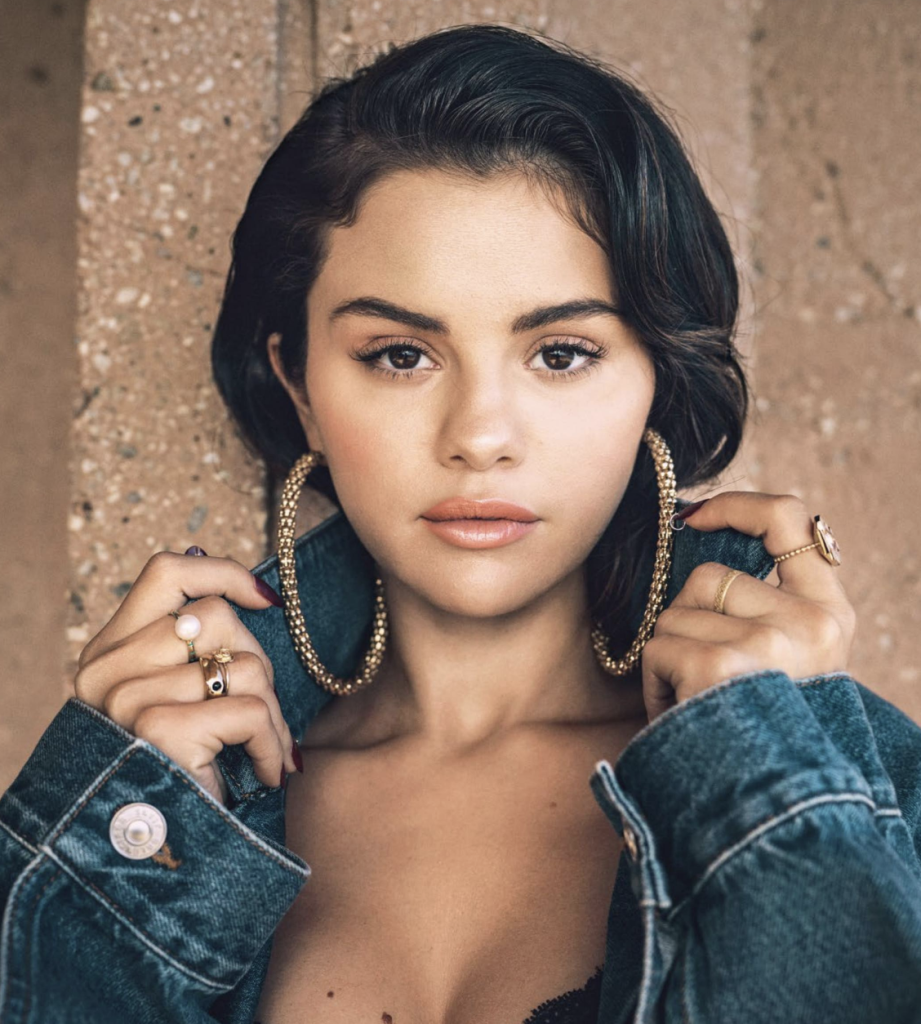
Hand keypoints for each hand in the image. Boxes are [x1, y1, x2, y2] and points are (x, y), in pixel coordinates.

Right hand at [74, 550, 297, 804]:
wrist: (152, 864)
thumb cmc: (175, 779)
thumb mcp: (170, 705)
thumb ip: (190, 655)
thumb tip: (252, 595)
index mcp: (108, 653)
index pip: (167, 573)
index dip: (222, 572)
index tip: (265, 598)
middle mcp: (108, 669)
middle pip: (220, 619)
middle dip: (260, 668)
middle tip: (264, 718)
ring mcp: (129, 698)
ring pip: (247, 667)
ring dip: (275, 716)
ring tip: (268, 752)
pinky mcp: (160, 731)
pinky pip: (253, 712)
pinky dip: (274, 747)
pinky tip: (268, 774)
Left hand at [640, 491, 856, 722]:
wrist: (771, 814)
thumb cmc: (763, 731)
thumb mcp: (789, 662)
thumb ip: (768, 606)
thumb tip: (699, 534)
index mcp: (830, 615)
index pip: (790, 519)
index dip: (736, 505)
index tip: (695, 517)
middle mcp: (812, 623)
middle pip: (706, 578)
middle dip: (686, 624)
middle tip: (703, 677)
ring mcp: (769, 642)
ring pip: (674, 615)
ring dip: (669, 658)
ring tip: (696, 702)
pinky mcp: (721, 664)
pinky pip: (657, 648)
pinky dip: (654, 684)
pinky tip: (683, 716)